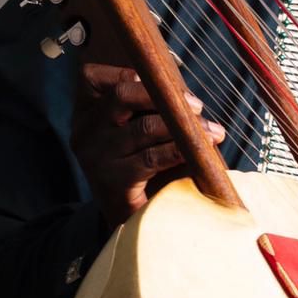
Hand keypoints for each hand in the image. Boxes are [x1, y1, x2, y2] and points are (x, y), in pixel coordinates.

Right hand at [71, 62, 224, 229]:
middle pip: (121, 96)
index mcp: (85, 116)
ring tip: (212, 132)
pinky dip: (179, 150)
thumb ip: (147, 110)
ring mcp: (95, 158)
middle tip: (196, 106)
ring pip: (143, 127)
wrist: (131, 225)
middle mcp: (84, 133)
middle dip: (164, 96)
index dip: (125, 72)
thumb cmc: (140, 172)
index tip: (161, 82)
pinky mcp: (112, 181)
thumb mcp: (136, 135)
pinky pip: (152, 157)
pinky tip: (197, 150)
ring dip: (183, 126)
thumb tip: (184, 93)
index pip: (91, 77)